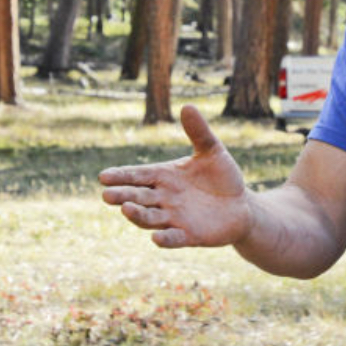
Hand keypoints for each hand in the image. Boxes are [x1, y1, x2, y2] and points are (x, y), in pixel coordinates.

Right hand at [99, 105, 252, 248]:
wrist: (241, 205)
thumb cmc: (222, 177)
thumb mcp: (212, 151)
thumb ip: (198, 132)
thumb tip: (187, 106)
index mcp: (164, 176)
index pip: (138, 176)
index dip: (121, 176)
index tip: (104, 176)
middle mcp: (164, 198)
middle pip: (138, 197)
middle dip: (123, 196)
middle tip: (107, 195)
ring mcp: (174, 218)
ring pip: (150, 218)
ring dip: (137, 216)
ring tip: (126, 209)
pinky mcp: (190, 236)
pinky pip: (174, 238)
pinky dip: (165, 239)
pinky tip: (156, 239)